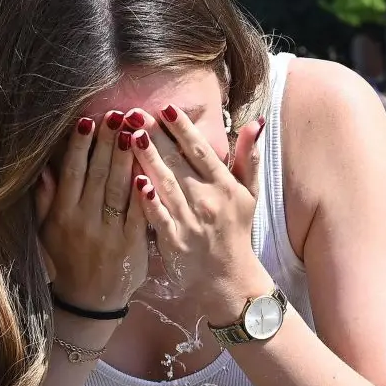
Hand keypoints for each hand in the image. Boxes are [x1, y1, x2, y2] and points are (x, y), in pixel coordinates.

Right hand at [37, 112, 149, 312]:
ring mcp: (109, 233)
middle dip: (107, 142)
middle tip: (117, 115)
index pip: (72, 172)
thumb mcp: (46, 232)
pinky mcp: (132, 245)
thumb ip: (44, 200)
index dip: (79, 145)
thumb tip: (43, 168)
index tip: (87, 121)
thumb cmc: (65, 262)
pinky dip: (144, 191)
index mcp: (63, 215)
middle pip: (98, 174)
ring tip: (134, 130)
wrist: (88, 302)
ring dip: (127, 157)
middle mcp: (85, 221)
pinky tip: (148, 169)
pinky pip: (139, 212)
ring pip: (119, 188)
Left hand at [127, 105, 271, 323]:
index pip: (201, 151)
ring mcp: (190, 221)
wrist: (229, 277)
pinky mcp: (175, 241)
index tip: (167, 108)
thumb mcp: (249, 194)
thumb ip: (249, 157)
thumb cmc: (236, 231)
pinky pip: (159, 217)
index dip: (184, 129)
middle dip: (157, 137)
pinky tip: (135, 182)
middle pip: (178, 163)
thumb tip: (254, 123)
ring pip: (166, 184)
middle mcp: (208, 200)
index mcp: (224, 185)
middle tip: (136, 113)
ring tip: (130, 137)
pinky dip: (148, 200)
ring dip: (148, 160)